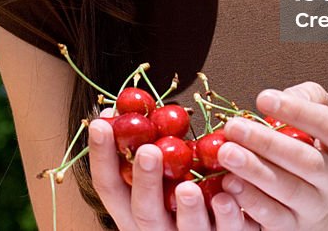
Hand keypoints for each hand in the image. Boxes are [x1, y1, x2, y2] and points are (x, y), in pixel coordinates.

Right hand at [88, 109, 258, 230]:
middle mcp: (158, 229)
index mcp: (135, 210)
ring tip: (187, 188)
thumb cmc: (184, 195)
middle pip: (144, 212)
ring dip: (187, 208)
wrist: (221, 229)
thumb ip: (145, 149)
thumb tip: (117, 109)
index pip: (109, 187)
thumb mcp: (160, 176)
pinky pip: (227, 230)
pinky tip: (227, 197)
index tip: (100, 124)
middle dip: (145, 182)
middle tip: (148, 151)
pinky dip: (227, 216)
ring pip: (185, 229)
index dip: (101, 157)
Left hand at [216, 82, 327, 230]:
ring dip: (255, 172)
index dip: (299, 111)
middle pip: (307, 162)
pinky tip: (227, 187)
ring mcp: (316, 208)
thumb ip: (306, 97)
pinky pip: (273, 219)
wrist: (313, 195)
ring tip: (226, 154)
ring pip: (289, 192)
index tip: (262, 98)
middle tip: (233, 127)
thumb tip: (282, 97)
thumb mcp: (315, 112)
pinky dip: (250, 203)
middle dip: (267, 143)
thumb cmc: (307, 142)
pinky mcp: (293, 228)